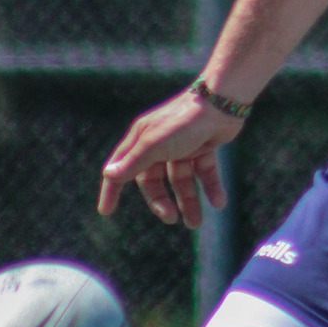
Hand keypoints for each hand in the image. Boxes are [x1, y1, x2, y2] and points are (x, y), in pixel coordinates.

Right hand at [97, 86, 244, 226]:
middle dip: (162, 201)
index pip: (121, 168)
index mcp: (142, 140)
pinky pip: (205, 172)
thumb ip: (133, 163)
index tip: (105, 211)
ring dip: (189, 201)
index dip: (112, 189)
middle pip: (155, 180)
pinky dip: (211, 187)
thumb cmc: (183, 122)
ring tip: (195, 223)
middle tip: (171, 220)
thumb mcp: (154, 145)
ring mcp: (182, 146)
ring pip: (181, 180)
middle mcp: (159, 143)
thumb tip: (109, 175)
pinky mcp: (204, 146)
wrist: (221, 103)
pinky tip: (219, 203)